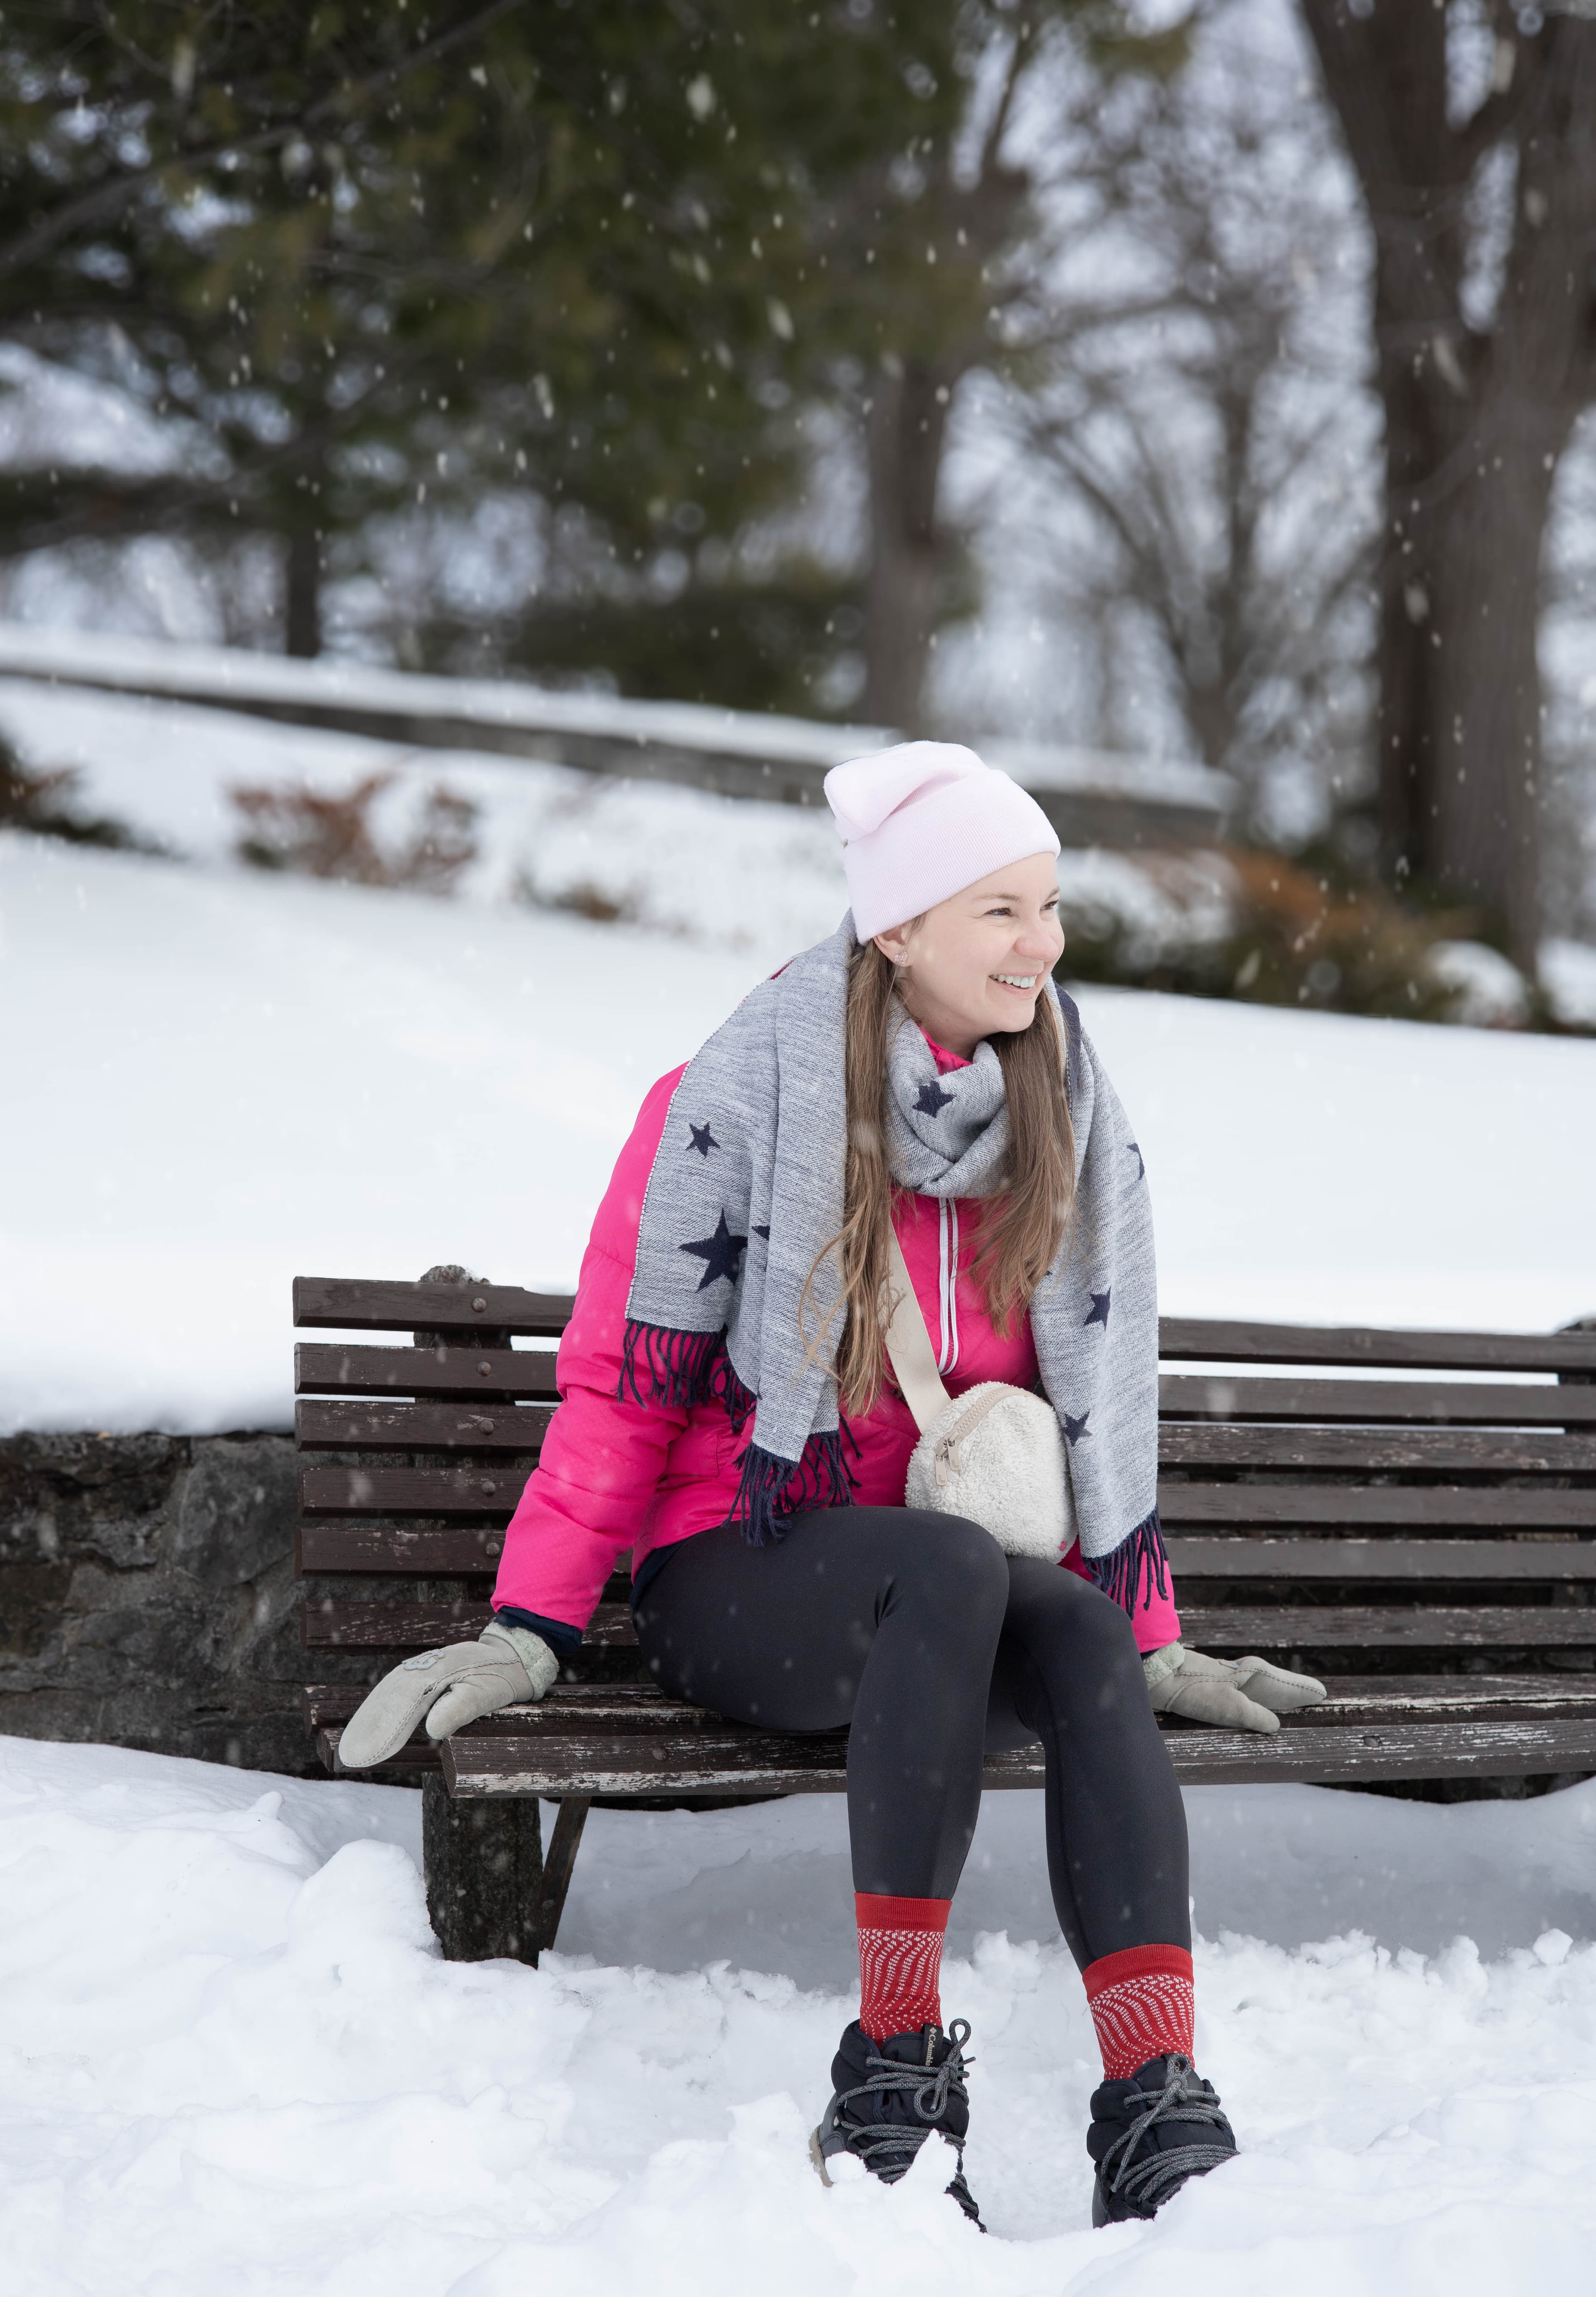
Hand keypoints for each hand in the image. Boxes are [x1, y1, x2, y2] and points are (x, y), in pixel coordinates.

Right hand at [338, 1620, 558, 1768]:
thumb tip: (432, 1730)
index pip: (403, 1702)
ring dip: (370, 1719)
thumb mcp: (487, 1692)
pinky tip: (371, 1725)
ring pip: (388, 1693)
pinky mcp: (422, 1675)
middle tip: (352, 1757)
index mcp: (437, 1671)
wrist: (509, 1654)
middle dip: (369, 1726)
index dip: (384, 1728)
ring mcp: (421, 1669)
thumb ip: (461, 1708)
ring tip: (355, 1747)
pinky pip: (396, 1691)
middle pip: (388, 1696)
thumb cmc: (498, 1677)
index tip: (369, 1753)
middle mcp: (423, 1667)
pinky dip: (381, 1709)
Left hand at [1143, 1642, 1325, 1735]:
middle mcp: (1241, 1677)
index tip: (1322, 1693)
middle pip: (1274, 1687)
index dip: (1302, 1691)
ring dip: (1274, 1701)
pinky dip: (1254, 1706)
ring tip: (1291, 1710)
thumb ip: (1255, 1716)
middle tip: (1315, 1699)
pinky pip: (1242, 1699)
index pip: (1285, 1684)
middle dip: (1293, 1694)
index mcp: (1251, 1676)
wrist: (1156, 1674)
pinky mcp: (1212, 1691)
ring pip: (1258, 1692)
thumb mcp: (1231, 1707)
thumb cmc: (1194, 1689)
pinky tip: (1253, 1715)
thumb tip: (1275, 1725)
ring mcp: (1227, 1683)